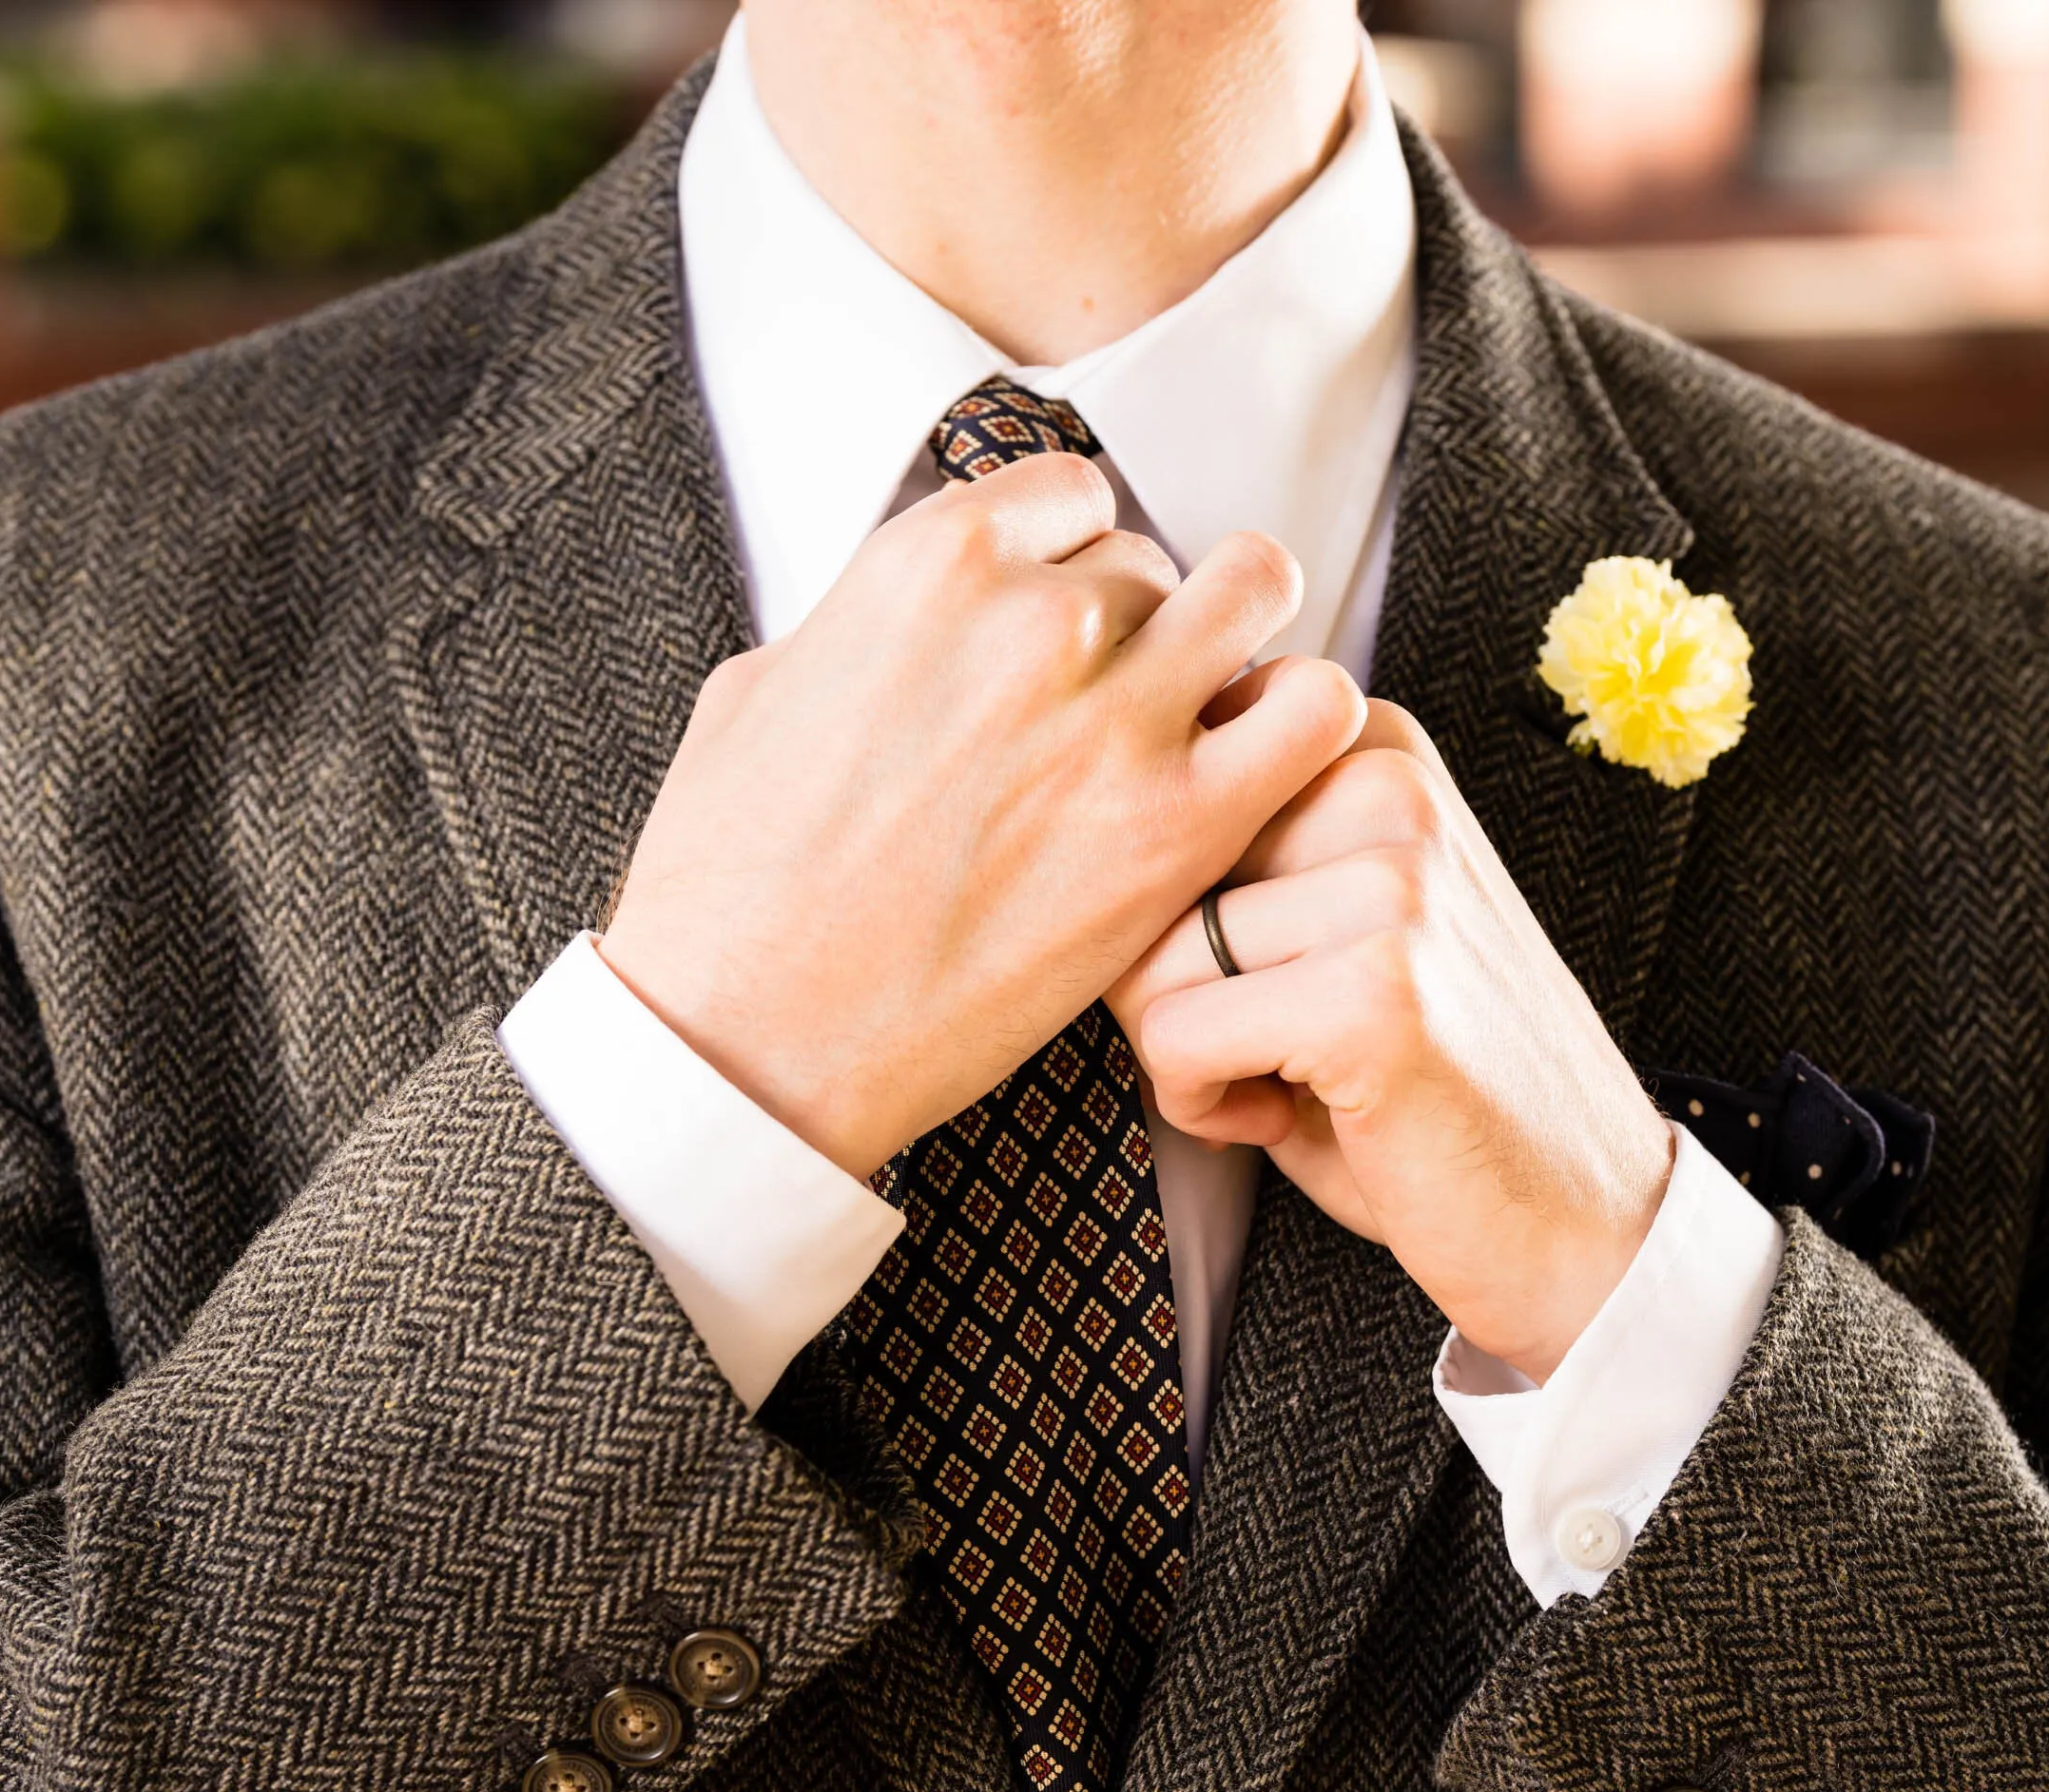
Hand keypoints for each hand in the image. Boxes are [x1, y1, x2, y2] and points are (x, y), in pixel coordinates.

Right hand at [601, 455, 1365, 1178]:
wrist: (754, 1038)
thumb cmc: (731, 884)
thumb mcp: (760, 689)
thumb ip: (865, 623)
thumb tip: (910, 618)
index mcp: (929, 561)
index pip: (1073, 496)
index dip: (1073, 563)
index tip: (1059, 632)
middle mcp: (1034, 616)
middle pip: (1153, 565)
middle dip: (1138, 632)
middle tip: (1107, 721)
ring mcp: (1116, 716)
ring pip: (1252, 596)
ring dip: (1234, 648)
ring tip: (1199, 726)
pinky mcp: (1178, 828)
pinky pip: (1317, 712)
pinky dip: (1302, 726)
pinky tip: (1253, 781)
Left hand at [1107, 701, 1672, 1382]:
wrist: (1581, 1215)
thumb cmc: (1433, 1079)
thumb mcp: (1341, 925)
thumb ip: (1239, 858)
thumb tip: (1068, 848)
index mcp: (1376, 750)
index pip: (1165, 788)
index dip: (1180, 911)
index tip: (1270, 967)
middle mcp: (1387, 789)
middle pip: (1141, 871)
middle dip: (1170, 982)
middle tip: (1276, 1042)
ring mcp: (1387, 885)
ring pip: (1145, 964)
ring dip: (1188, 1053)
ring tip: (1293, 1080)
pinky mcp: (1369, 994)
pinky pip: (1171, 1041)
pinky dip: (1203, 1107)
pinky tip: (1295, 1119)